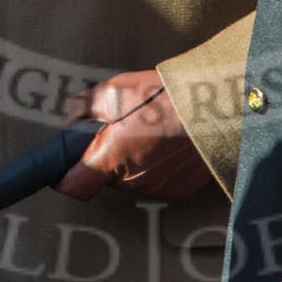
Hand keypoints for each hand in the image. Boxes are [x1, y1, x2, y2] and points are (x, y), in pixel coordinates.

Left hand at [55, 68, 212, 202]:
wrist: (216, 103)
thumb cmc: (164, 94)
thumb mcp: (115, 90)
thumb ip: (84, 107)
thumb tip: (71, 119)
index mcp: (111, 158)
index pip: (73, 186)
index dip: (65, 176)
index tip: (65, 165)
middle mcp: (132, 181)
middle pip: (105, 179)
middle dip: (107, 157)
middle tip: (122, 127)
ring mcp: (158, 189)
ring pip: (131, 180)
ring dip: (133, 162)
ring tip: (152, 130)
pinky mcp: (180, 191)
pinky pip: (157, 182)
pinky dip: (158, 167)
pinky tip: (170, 142)